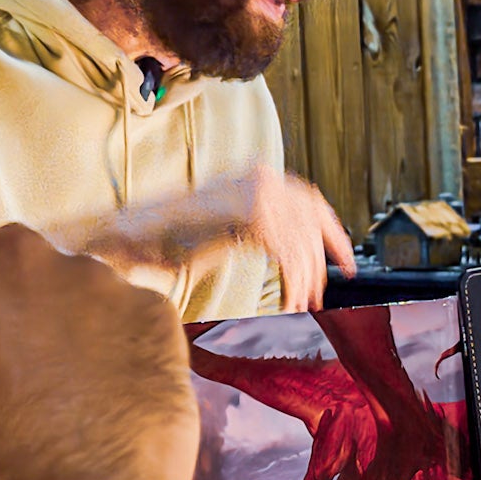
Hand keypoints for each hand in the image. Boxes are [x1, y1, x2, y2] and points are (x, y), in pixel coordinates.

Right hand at [73, 165, 355, 311]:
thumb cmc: (170, 237)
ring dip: (305, 275)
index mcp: (253, 176)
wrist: (134, 234)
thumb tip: (287, 248)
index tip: (345, 261)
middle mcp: (257, 178)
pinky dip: (291, 279)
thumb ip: (251, 228)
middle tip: (324, 293)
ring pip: (300, 238)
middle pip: (312, 215)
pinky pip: (285, 250)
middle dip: (326, 256)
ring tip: (301, 303)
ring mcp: (252, 194)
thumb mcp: (221, 228)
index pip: (309, 198)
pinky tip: (287, 300)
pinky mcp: (244, 216)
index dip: (332, 231)